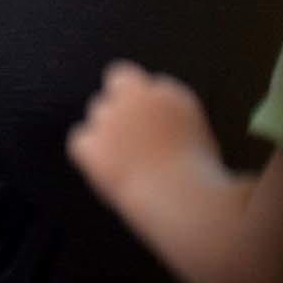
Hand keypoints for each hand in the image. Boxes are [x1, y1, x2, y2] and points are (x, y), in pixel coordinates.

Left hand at [67, 60, 221, 211]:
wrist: (186, 203)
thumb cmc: (201, 182)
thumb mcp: (199, 143)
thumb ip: (169, 124)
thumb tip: (152, 128)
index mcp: (171, 94)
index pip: (153, 86)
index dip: (153, 107)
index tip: (158, 129)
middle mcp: (138, 97)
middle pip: (120, 80)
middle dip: (123, 100)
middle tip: (131, 132)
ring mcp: (111, 117)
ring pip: (99, 112)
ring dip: (109, 131)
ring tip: (133, 164)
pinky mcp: (92, 141)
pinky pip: (81, 141)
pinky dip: (91, 155)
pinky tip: (111, 173)